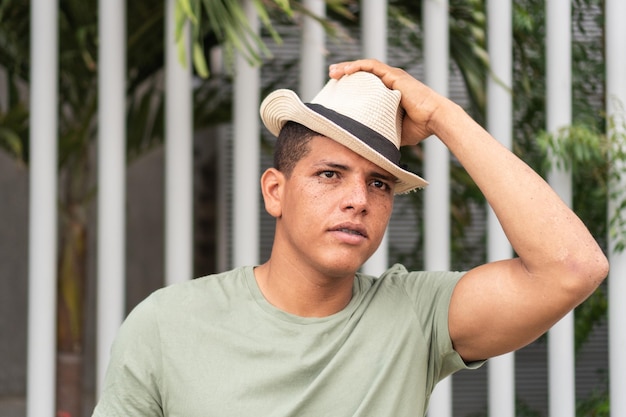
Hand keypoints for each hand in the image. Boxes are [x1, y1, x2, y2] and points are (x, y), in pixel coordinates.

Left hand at [328, 59, 445, 146]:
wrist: (434, 120)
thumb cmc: (419, 127)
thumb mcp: (394, 131)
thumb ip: (381, 133)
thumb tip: (367, 146)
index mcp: (389, 92)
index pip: (366, 83)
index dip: (351, 83)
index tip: (337, 88)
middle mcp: (390, 81)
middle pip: (362, 72)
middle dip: (345, 72)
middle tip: (330, 76)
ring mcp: (392, 76)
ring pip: (365, 66)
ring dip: (347, 67)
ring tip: (333, 71)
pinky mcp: (394, 75)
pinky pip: (372, 66)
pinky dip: (358, 66)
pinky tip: (345, 70)